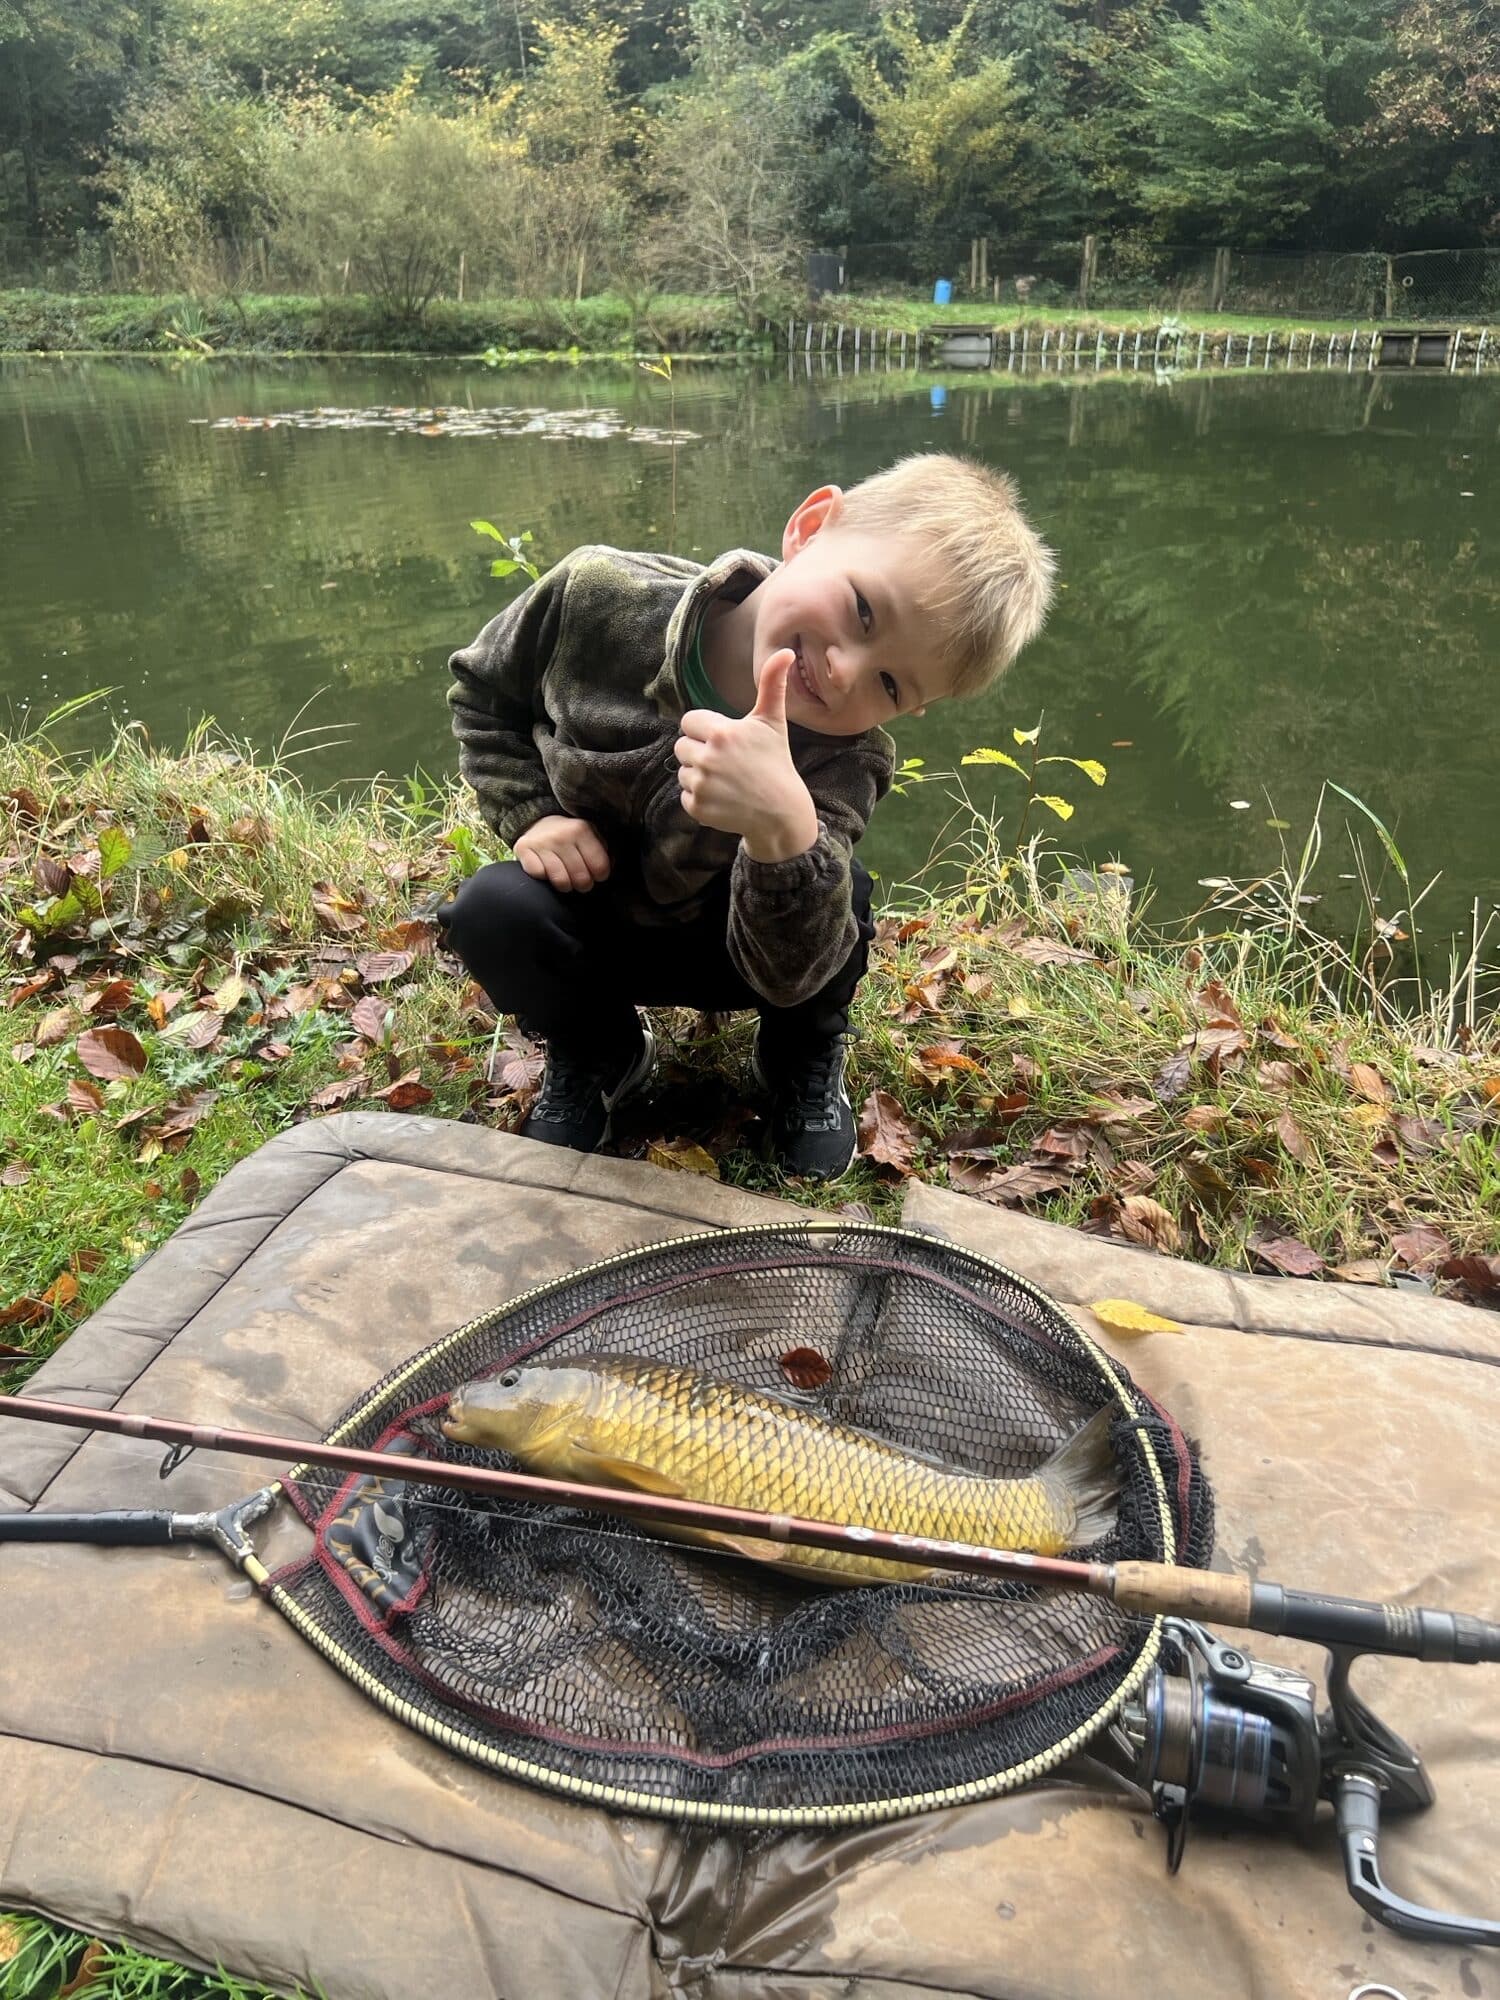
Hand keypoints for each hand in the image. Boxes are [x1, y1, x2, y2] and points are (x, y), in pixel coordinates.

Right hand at [513, 815, 610, 891]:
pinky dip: (544, 877)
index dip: (600, 876)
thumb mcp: (590, 835)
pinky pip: (539, 875)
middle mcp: (561, 836)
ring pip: (561, 881)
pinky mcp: (524, 849)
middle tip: (580, 881)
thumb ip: (603, 850)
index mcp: (581, 830)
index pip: (600, 867)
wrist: (538, 821)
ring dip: (565, 885)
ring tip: (566, 879)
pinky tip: (547, 871)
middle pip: (581, 878)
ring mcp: (542, 843)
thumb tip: (610, 868)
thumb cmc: (569, 835)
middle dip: (583, 885)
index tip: (596, 874)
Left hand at [674, 650, 818, 860]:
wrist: (781, 811)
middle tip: (727, 762)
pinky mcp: (697, 807)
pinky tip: (722, 797)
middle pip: (682, 746)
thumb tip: (784, 651)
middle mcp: (708, 758)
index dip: (705, 729)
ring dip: (699, 774)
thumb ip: (771, 684)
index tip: (724, 740)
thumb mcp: (772, 721)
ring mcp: (701, 785)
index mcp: (722, 733)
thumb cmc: (776, 762)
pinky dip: (700, 797)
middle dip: (699, 751)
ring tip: (726, 780)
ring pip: (682, 771)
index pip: (688, 722)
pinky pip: (684, 795)